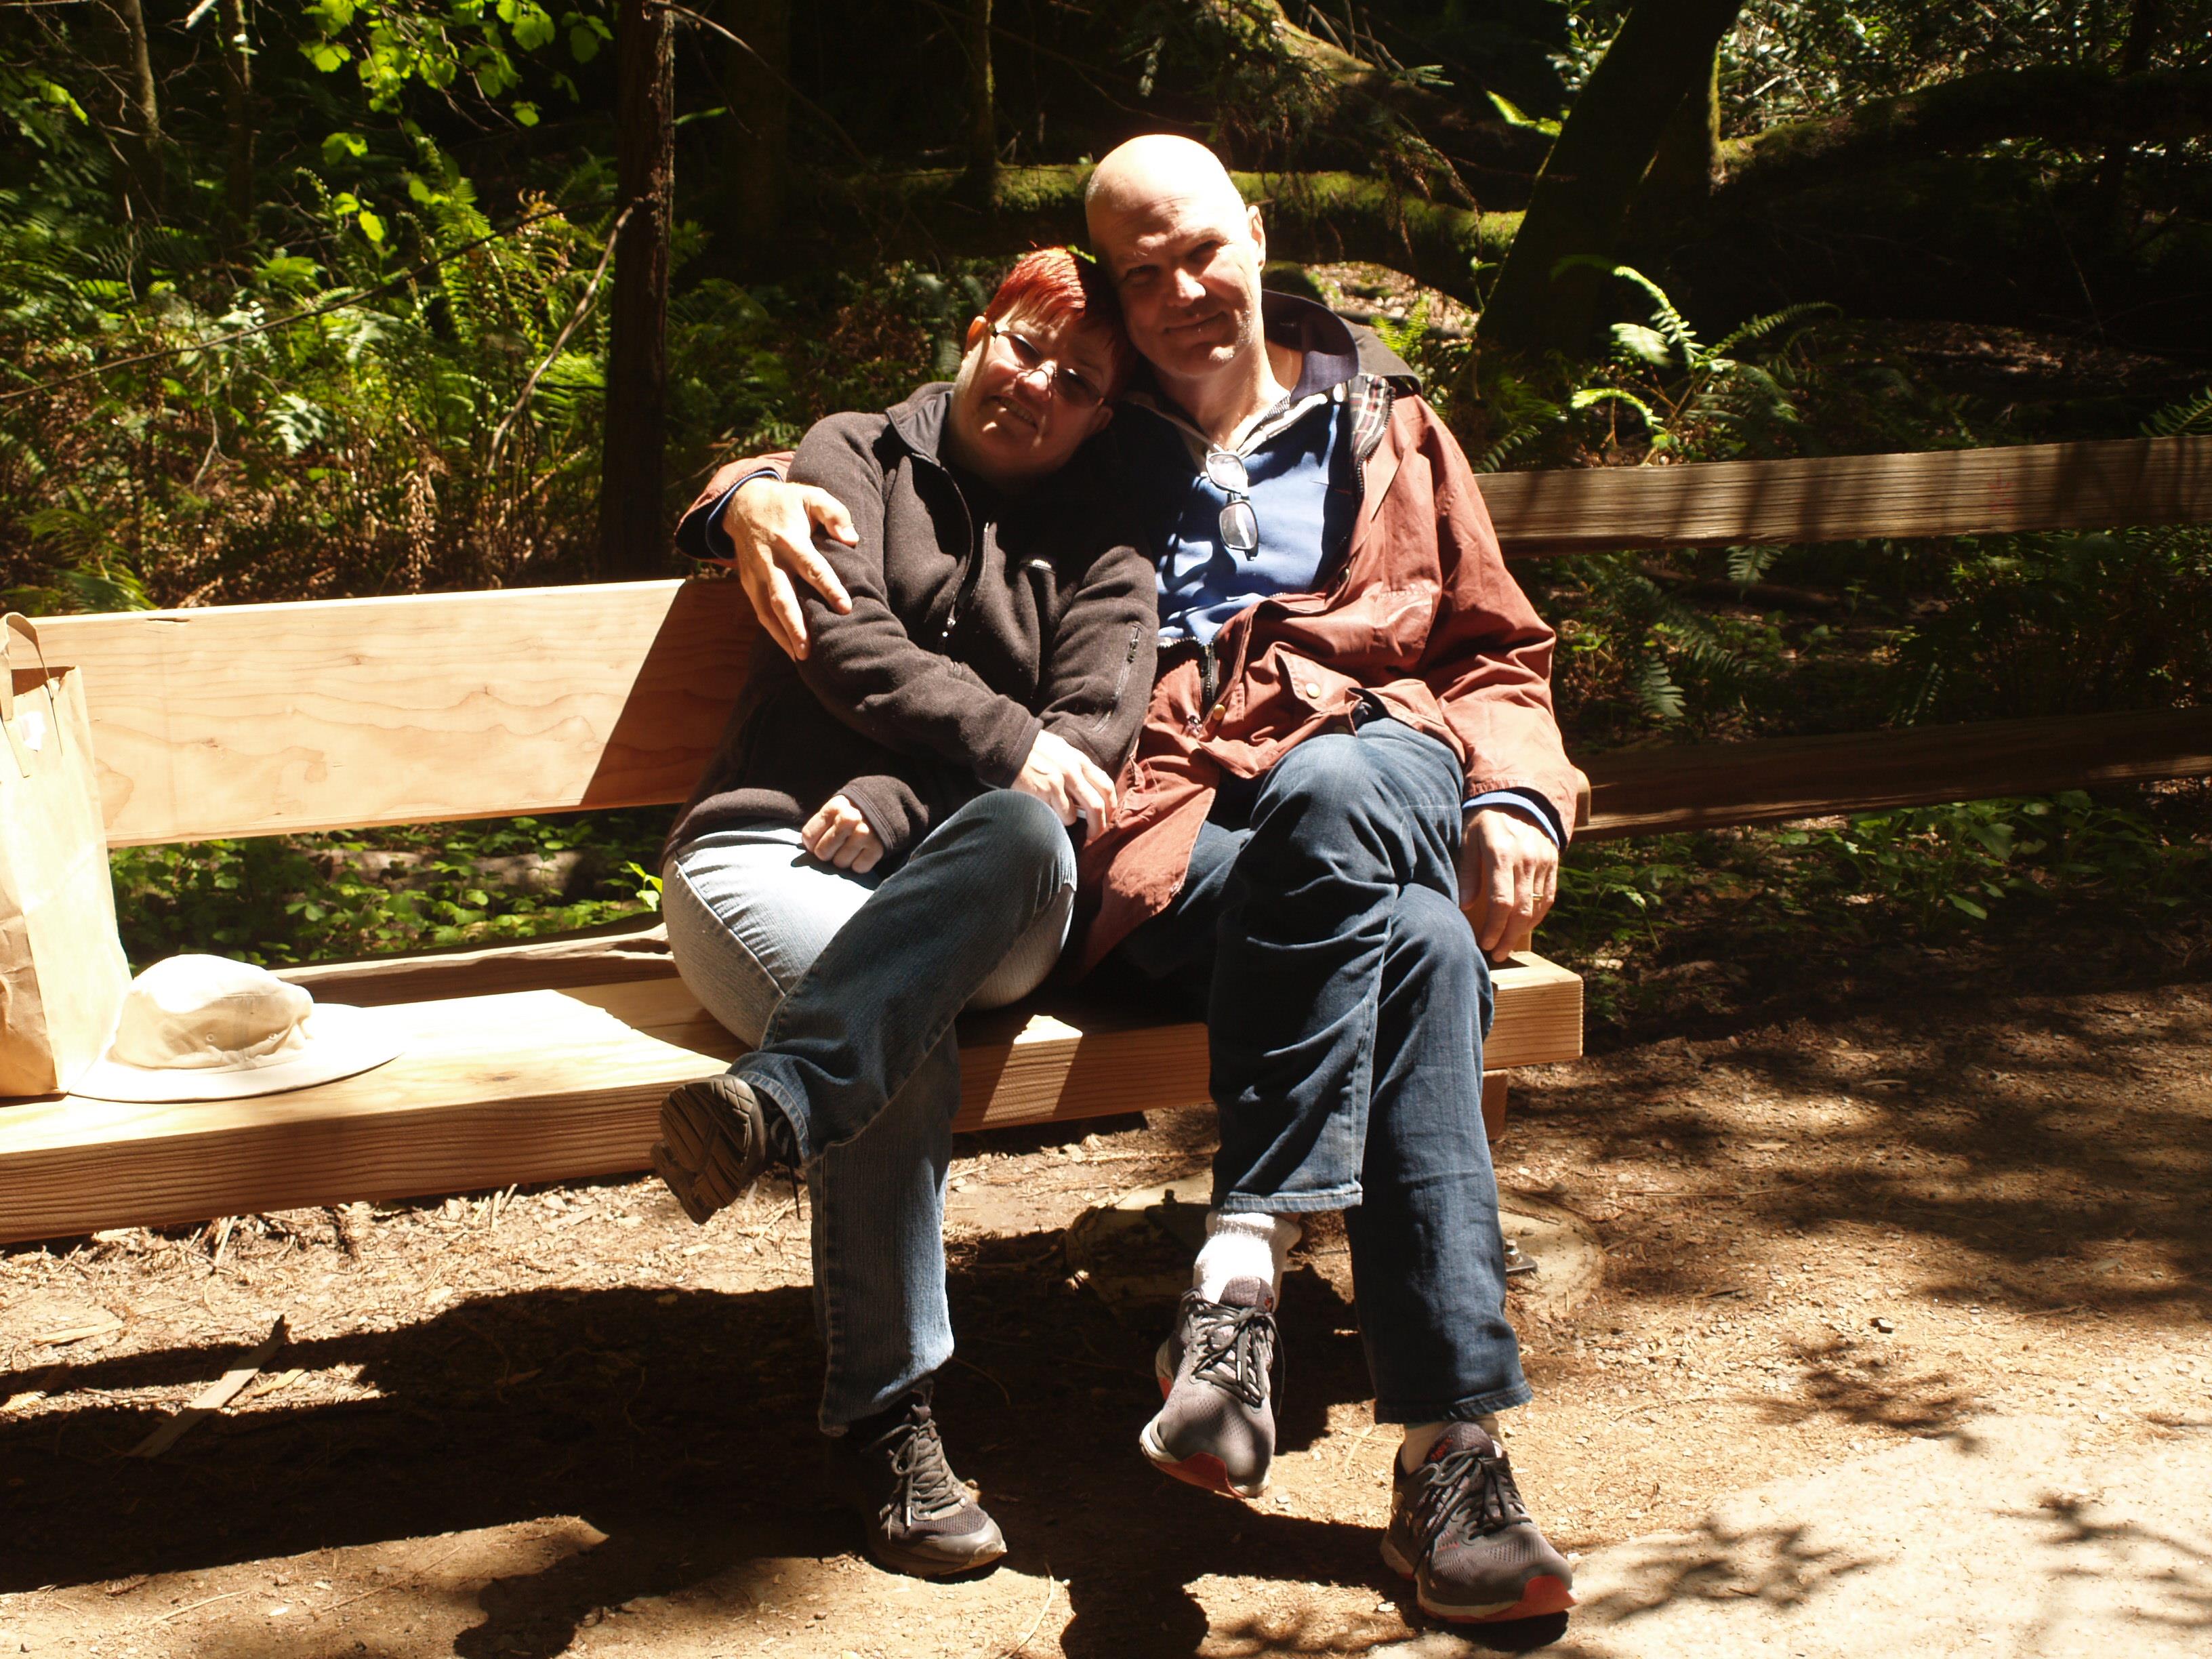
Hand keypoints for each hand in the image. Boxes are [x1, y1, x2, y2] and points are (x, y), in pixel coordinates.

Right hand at [711, 481, 857, 659]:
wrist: (742, 504)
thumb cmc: (786, 502)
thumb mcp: (811, 496)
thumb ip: (834, 513)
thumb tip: (851, 539)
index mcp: (789, 539)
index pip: (812, 567)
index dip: (828, 587)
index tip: (845, 607)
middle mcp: (770, 561)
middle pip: (782, 597)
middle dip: (795, 625)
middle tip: (810, 649)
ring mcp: (756, 575)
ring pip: (767, 610)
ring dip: (782, 635)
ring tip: (800, 658)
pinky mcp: (749, 584)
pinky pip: (760, 612)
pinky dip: (773, 632)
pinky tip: (789, 650)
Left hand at [800, 794, 882, 871]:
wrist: (886, 806)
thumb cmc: (851, 813)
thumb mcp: (834, 811)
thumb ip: (817, 828)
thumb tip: (800, 857)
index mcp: (834, 807)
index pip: (809, 837)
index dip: (811, 844)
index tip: (820, 841)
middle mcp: (849, 819)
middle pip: (822, 852)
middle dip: (827, 853)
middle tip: (836, 846)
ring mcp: (864, 834)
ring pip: (839, 863)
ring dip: (843, 859)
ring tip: (850, 847)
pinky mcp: (877, 848)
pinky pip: (858, 868)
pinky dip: (858, 864)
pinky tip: (862, 852)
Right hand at [1011, 729, 1116, 838]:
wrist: (1010, 744)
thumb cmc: (1034, 750)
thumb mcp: (1061, 751)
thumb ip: (1076, 768)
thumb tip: (1087, 789)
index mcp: (1080, 760)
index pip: (1106, 785)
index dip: (1111, 805)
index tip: (1107, 816)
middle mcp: (1074, 771)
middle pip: (1097, 806)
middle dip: (1099, 825)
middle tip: (1094, 834)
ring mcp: (1061, 781)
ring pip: (1075, 815)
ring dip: (1068, 821)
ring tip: (1056, 814)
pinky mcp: (1046, 790)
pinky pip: (1059, 814)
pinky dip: (1054, 818)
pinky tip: (1044, 809)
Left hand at [1459, 806, 1558, 960]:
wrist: (1518, 797)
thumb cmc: (1484, 821)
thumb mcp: (1467, 839)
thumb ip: (1467, 871)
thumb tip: (1465, 904)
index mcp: (1501, 853)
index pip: (1501, 901)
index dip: (1494, 927)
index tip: (1484, 943)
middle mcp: (1525, 858)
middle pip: (1521, 910)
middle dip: (1508, 937)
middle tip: (1496, 954)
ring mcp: (1543, 861)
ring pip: (1537, 907)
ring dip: (1522, 932)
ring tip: (1506, 946)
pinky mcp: (1553, 863)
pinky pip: (1549, 897)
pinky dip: (1537, 917)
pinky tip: (1523, 928)